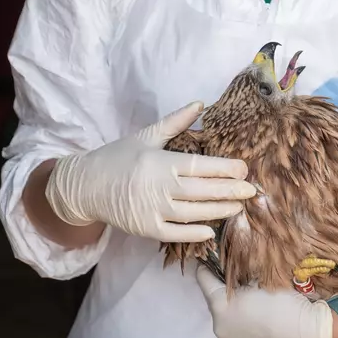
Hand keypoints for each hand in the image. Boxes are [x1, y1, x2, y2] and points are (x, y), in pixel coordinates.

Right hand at [44, 102, 255, 241]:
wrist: (86, 186)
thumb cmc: (119, 157)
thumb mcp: (146, 136)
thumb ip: (176, 122)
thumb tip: (200, 104)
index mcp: (160, 162)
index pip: (199, 166)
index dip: (224, 168)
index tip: (244, 168)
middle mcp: (158, 187)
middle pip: (201, 191)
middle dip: (229, 191)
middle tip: (251, 190)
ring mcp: (152, 211)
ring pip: (192, 213)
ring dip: (218, 211)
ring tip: (238, 207)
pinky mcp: (145, 229)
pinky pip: (174, 234)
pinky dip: (194, 234)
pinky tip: (211, 231)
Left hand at [196, 266, 333, 337]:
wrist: (310, 336)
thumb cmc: (286, 304)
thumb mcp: (263, 277)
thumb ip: (244, 269)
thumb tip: (236, 260)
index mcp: (220, 307)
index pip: (203, 278)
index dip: (209, 263)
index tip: (213, 254)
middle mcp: (220, 328)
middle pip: (216, 298)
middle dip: (226, 285)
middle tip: (241, 273)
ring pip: (227, 315)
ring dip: (235, 304)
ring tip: (253, 294)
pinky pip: (237, 329)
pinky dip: (244, 319)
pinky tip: (260, 312)